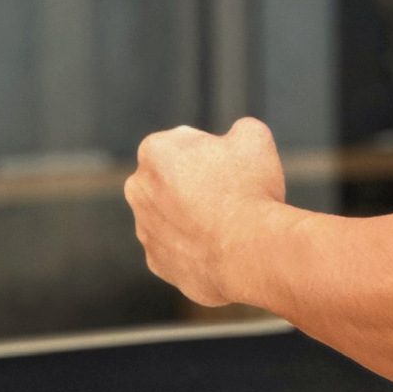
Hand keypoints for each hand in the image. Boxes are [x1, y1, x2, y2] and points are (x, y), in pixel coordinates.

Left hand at [125, 117, 286, 306]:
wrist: (249, 253)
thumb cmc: (249, 190)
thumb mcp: (254, 137)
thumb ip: (237, 129)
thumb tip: (235, 138)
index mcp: (155, 150)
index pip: (186, 142)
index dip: (214, 152)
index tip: (233, 166)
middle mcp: (138, 188)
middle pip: (172, 179)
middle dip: (196, 183)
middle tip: (232, 193)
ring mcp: (144, 229)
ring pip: (173, 216)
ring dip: (194, 216)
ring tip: (230, 224)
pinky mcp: (156, 262)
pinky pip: (177, 248)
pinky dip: (195, 247)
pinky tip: (220, 247)